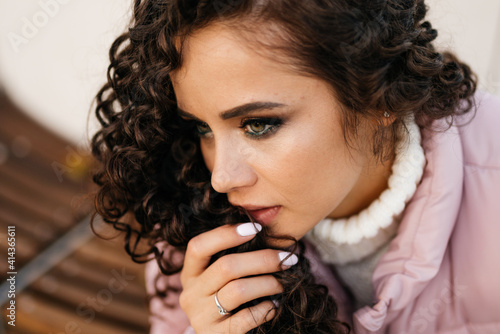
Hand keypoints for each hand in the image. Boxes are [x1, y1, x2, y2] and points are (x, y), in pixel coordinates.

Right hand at [179, 222, 297, 332]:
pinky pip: (246, 317)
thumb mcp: (221, 280)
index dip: (225, 234)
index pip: (198, 246)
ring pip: (238, 290)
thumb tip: (265, 230)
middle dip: (262, 259)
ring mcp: (200, 317)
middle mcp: (190, 294)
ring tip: (282, 283)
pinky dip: (266, 308)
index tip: (255, 227)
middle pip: (226, 267)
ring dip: (268, 283)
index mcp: (190, 274)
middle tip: (287, 258)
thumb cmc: (229, 303)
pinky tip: (274, 304)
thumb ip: (233, 259)